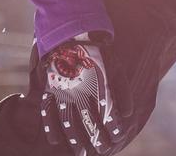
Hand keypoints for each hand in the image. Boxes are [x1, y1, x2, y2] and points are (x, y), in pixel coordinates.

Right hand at [36, 39, 125, 154]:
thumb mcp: (114, 67)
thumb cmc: (95, 50)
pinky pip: (48, 113)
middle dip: (97, 140)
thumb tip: (127, 115)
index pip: (107, 116)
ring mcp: (63, 93)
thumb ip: (121, 91)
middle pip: (89, 124)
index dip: (113, 129)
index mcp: (97, 86)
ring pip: (69, 123)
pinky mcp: (50, 89)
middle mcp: (80, 93)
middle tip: (101, 151)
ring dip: (75, 140)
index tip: (117, 138)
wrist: (69, 32)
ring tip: (80, 153)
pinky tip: (55, 142)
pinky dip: (51, 128)